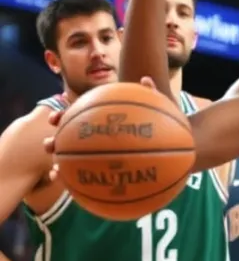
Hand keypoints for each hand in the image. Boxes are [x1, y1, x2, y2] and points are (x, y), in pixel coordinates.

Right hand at [44, 79, 158, 173]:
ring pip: (72, 159)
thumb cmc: (157, 124)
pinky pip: (82, 177)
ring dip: (58, 164)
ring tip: (56, 169)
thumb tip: (146, 79)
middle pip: (67, 139)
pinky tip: (67, 181)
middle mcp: (92, 137)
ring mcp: (95, 155)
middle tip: (51, 145)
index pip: (74, 117)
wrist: (165, 144)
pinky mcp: (100, 171)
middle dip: (54, 142)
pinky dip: (70, 179)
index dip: (60, 116)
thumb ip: (150, 94)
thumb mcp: (155, 108)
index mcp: (98, 120)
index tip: (55, 119)